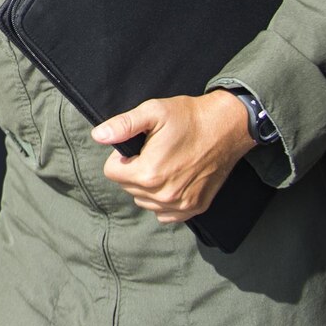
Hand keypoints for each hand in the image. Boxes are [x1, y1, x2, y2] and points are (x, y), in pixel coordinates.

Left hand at [95, 92, 255, 223]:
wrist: (227, 126)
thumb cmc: (189, 117)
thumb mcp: (153, 112)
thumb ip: (122, 125)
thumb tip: (97, 136)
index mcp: (148, 173)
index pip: (112, 173)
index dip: (121, 157)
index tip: (138, 147)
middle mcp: (163, 195)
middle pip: (128, 187)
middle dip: (133, 170)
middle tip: (153, 153)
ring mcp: (180, 204)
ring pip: (144, 201)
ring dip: (147, 186)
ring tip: (164, 164)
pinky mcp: (195, 207)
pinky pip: (165, 213)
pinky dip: (163, 200)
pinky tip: (173, 181)